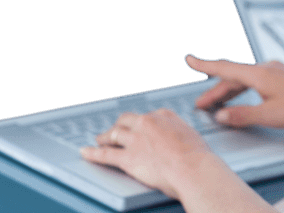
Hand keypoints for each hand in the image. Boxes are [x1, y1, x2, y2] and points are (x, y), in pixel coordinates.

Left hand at [81, 108, 213, 199]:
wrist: (193, 168)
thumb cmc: (198, 157)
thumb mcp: (191, 135)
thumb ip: (179, 134)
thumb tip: (177, 141)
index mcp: (164, 116)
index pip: (146, 116)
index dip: (139, 124)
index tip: (138, 128)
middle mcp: (147, 123)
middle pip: (126, 121)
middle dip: (119, 126)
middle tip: (114, 130)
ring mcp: (135, 139)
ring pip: (113, 134)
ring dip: (104, 137)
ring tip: (99, 139)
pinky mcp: (128, 157)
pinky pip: (105, 154)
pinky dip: (93, 153)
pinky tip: (85, 152)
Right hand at [190, 55, 283, 132]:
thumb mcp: (270, 115)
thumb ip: (242, 115)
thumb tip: (222, 115)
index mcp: (261, 73)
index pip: (225, 67)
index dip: (205, 65)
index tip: (190, 59)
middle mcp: (268, 68)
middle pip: (234, 77)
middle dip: (215, 90)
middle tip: (201, 104)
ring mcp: (279, 72)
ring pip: (247, 80)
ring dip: (231, 92)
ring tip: (219, 105)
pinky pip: (258, 82)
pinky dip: (246, 91)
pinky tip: (246, 100)